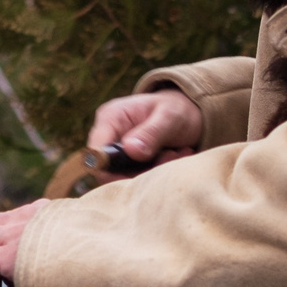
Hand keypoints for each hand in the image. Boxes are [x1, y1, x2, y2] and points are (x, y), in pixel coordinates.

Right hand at [86, 90, 203, 166]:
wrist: (190, 113)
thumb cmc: (177, 108)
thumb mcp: (170, 116)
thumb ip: (151, 132)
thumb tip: (130, 150)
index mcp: (110, 118)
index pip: (96, 152)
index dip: (109, 169)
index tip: (137, 175)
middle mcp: (109, 136)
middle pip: (108, 170)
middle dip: (139, 172)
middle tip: (169, 157)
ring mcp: (119, 152)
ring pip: (125, 177)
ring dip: (152, 173)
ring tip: (175, 154)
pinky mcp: (131, 165)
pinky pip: (137, 178)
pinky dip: (157, 174)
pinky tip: (175, 157)